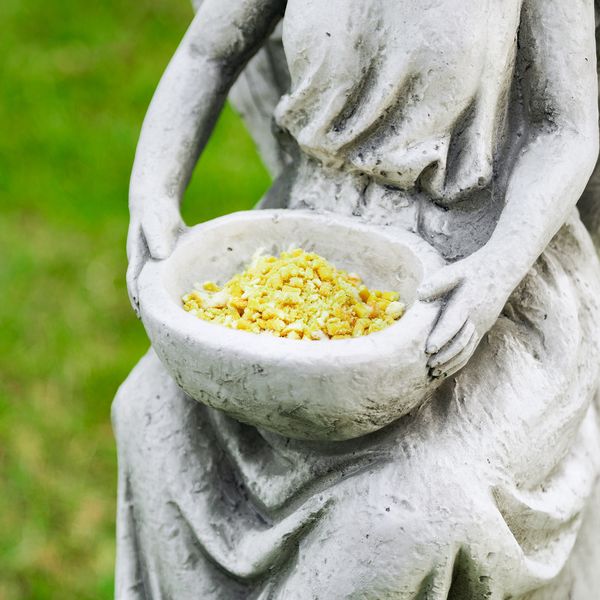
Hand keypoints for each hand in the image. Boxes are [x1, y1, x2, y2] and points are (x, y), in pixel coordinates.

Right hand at [126, 199, 184, 316]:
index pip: (134, 282)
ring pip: (152, 286)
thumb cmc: (155, 213)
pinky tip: (177, 300)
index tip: (142, 312)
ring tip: (165, 318)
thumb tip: (160, 256)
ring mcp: (149, 263)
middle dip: (146, 305)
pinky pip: (163, 279)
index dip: (137, 297)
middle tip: (153, 325)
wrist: (155, 205)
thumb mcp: (155, 224)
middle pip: (140, 289)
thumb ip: (157, 238)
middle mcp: (141, 263)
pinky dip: (167, 290)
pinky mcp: (160, 262)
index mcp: (137, 257)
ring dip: (156, 300)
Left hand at [417, 251, 515, 377]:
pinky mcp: (482, 329)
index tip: (428, 349)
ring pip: (467, 349)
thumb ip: (438, 282)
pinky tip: (447, 370)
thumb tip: (420, 293)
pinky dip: (460, 361)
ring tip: (435, 373)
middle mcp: (476, 317)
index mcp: (466, 303)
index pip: (453, 323)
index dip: (441, 337)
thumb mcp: (455, 270)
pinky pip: (471, 348)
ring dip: (451, 362)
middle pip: (460, 342)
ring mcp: (481, 325)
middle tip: (428, 366)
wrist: (501, 270)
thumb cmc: (472, 270)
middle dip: (444, 356)